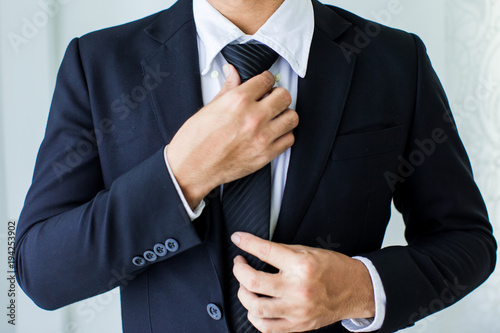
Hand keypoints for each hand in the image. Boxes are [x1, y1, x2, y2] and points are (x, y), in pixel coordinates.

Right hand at [167, 65, 297, 207]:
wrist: (192, 168)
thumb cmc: (195, 140)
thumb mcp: (209, 107)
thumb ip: (228, 88)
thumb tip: (233, 73)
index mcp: (238, 101)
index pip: (266, 80)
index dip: (267, 80)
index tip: (266, 84)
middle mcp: (253, 117)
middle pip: (284, 97)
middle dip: (278, 95)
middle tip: (271, 99)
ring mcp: (262, 137)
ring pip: (291, 117)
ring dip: (284, 115)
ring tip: (275, 117)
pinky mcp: (265, 155)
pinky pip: (289, 139)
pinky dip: (283, 135)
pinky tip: (273, 134)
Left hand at [231, 232, 375, 332]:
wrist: (356, 290)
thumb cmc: (334, 268)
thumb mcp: (309, 251)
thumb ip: (282, 251)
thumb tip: (256, 248)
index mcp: (302, 265)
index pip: (265, 251)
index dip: (246, 243)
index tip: (238, 239)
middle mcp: (298, 288)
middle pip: (254, 282)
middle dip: (239, 270)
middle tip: (240, 264)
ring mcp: (297, 310)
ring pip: (256, 307)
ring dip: (243, 294)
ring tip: (246, 286)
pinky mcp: (298, 325)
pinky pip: (266, 327)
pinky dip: (254, 316)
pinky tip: (255, 306)